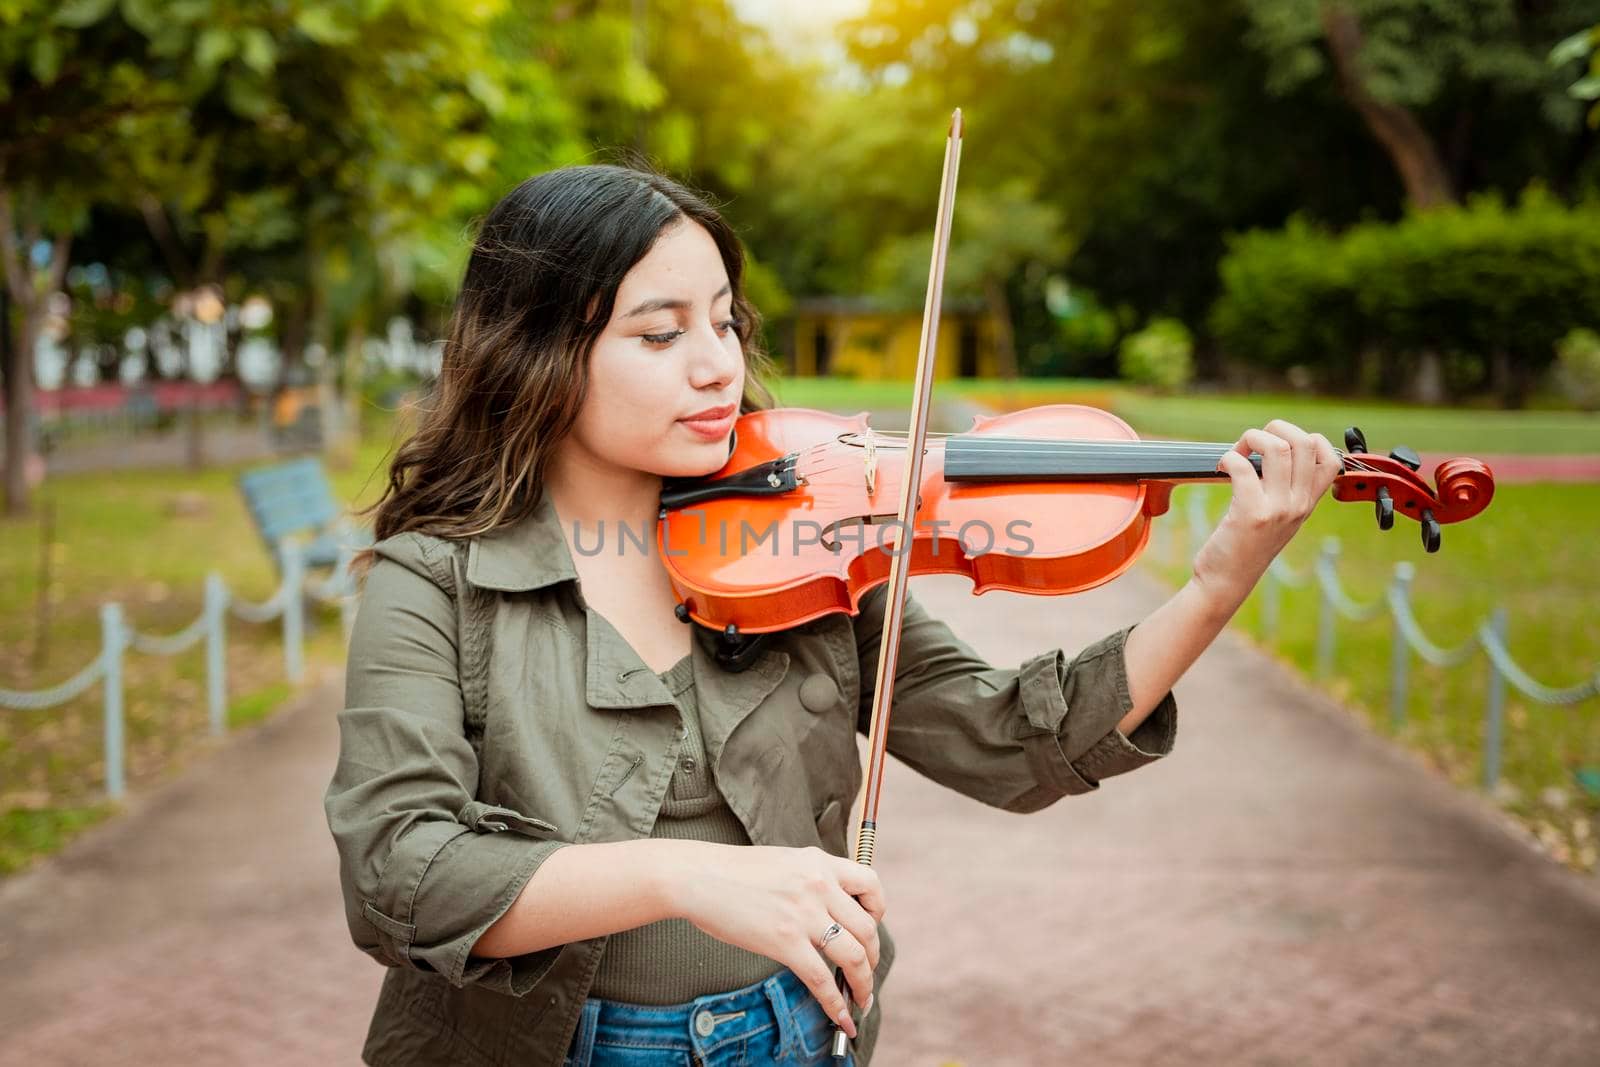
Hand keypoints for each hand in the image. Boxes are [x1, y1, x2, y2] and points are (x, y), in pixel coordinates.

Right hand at [668, 842, 885, 1038]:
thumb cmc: (734, 871)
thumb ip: (811, 878)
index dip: (878, 912)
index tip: (870, 928)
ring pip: (853, 956)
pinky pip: (822, 980)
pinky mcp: (784, 942)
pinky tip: (842, 1017)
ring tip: (862, 999)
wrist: (699, 876)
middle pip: (867, 928)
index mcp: (820, 862)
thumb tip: (830, 908)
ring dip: (864, 984)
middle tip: (867, 972)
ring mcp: (804, 914)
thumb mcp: (785, 861)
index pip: (871, 885)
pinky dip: (837, 1005)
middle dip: (873, 957)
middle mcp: (819, 886)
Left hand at [1193, 419, 1339, 610]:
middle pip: (1305, 442)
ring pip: (1277, 448)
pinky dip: (1228, 458)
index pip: (1331, 458)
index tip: (1278, 447)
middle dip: (1275, 429)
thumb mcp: (1278, 518)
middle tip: (1251, 444)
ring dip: (1250, 438)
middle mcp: (1298, 505)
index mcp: (1307, 503)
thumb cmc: (1245, 546)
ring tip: (1235, 453)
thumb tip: (1273, 449)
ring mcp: (1277, 509)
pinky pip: (1243, 467)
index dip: (1306, 439)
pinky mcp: (1250, 514)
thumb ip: (1285, 490)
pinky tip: (1221, 467)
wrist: (1226, 582)